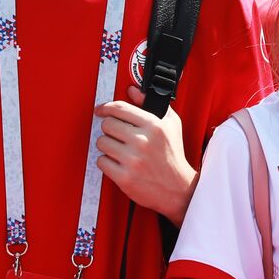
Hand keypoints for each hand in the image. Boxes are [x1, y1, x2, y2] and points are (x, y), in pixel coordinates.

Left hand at [95, 86, 195, 223]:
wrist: (177, 188)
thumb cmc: (173, 155)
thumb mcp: (171, 124)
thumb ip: (150, 104)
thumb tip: (132, 90)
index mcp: (154, 126)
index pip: (120, 108)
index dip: (106, 107)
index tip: (101, 110)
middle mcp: (142, 142)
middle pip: (107, 124)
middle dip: (109, 128)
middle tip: (115, 134)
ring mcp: (133, 160)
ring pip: (101, 143)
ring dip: (107, 145)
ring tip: (119, 149)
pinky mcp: (124, 177)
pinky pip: (101, 162)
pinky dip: (106, 162)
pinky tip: (118, 162)